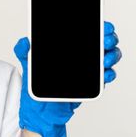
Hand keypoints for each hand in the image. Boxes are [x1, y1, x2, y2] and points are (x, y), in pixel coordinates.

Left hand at [13, 21, 121, 136]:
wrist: (40, 110)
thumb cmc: (36, 84)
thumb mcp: (27, 64)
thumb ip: (23, 51)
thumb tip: (25, 42)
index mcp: (70, 47)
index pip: (89, 30)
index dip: (100, 26)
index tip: (104, 26)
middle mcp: (82, 56)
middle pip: (104, 42)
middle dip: (110, 39)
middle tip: (106, 41)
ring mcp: (89, 71)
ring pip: (108, 58)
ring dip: (112, 56)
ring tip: (105, 59)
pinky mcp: (91, 85)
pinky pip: (106, 77)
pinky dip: (109, 74)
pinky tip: (105, 73)